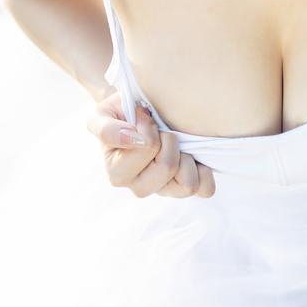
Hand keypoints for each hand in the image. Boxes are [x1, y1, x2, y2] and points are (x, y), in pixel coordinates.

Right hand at [85, 90, 215, 197]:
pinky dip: (203, 170)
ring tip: (174, 144)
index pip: (147, 148)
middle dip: (168, 140)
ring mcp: (164, 191)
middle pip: (168, 167)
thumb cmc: (119, 116)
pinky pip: (205, 189)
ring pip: (188, 184)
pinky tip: (191, 155)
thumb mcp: (102, 115)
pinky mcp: (184, 189)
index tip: (141, 119)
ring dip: (185, 156)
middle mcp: (139, 187)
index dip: (148, 126)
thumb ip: (107, 129)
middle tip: (159, 131)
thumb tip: (135, 141)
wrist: (136, 116)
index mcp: (117, 174)